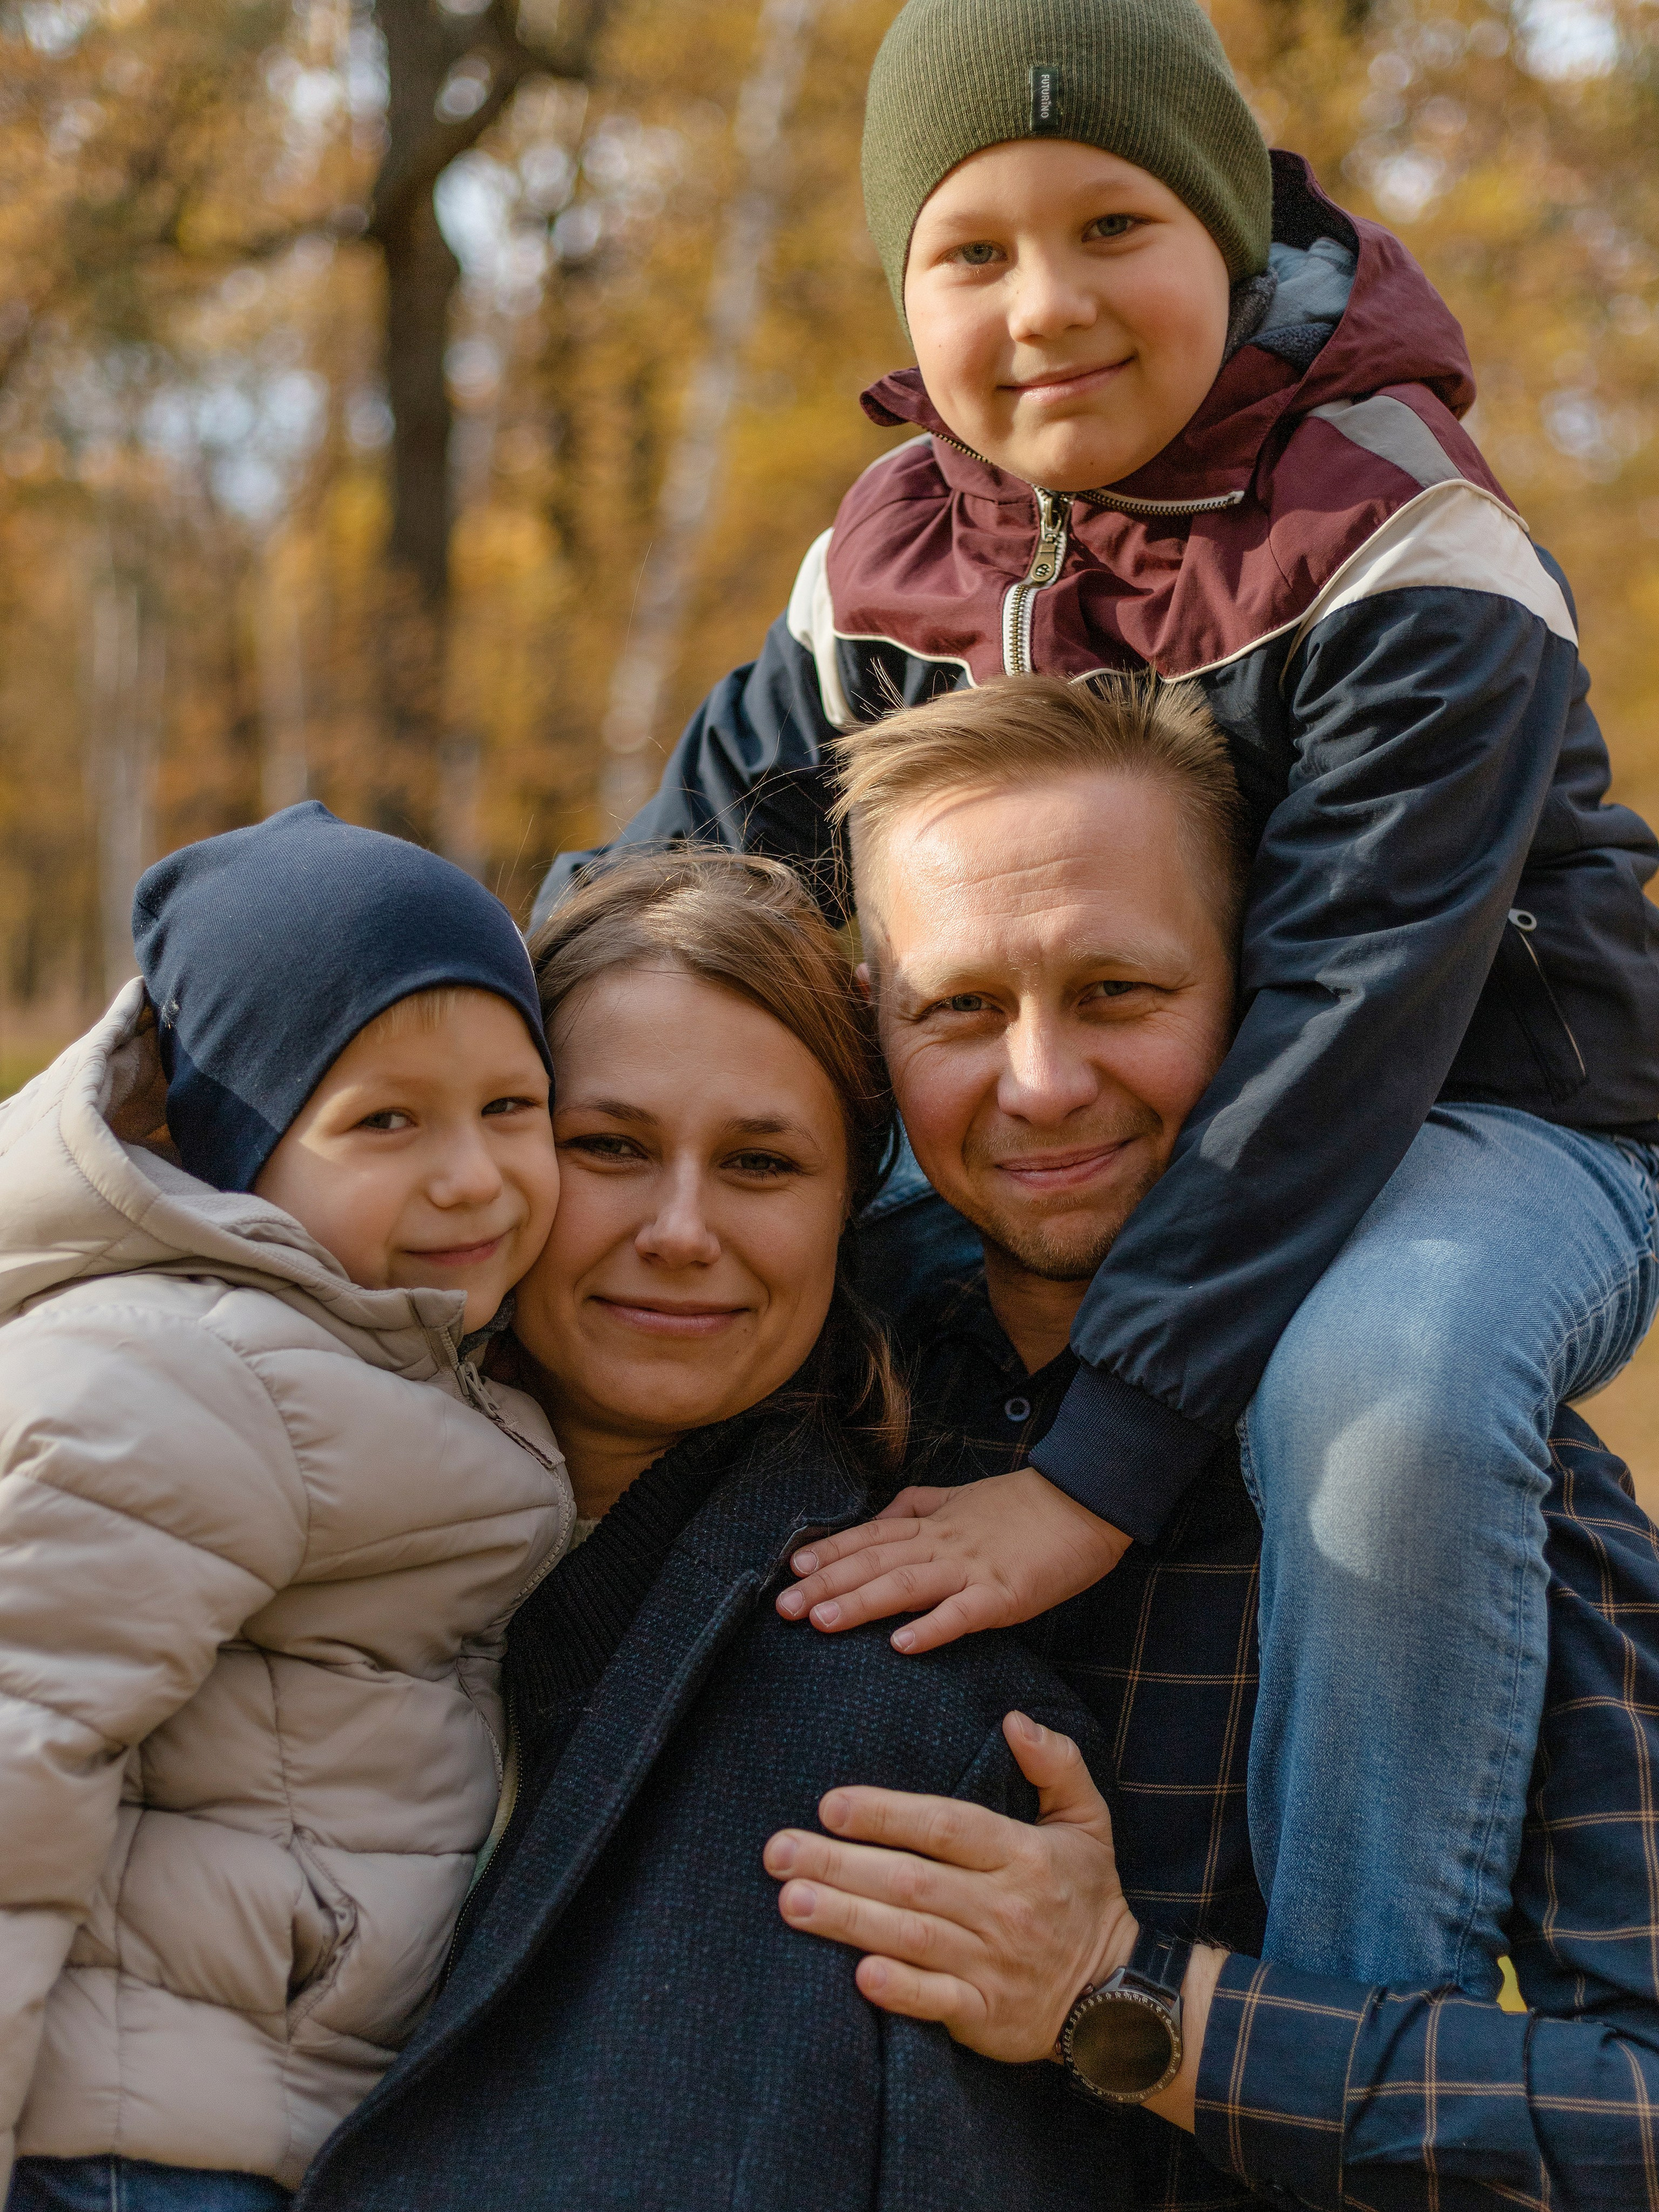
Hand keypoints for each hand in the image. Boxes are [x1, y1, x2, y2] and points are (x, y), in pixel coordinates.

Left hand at [762, 1712, 1136, 2063]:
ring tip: (789, 1902)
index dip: (888, 1814)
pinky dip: (900, 1990)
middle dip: (839, 1865)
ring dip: (847, 1920)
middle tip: (777, 1852)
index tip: (829, 1804)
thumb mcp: (1088, 1821)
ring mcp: (994, 1965)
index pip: (947, 1827)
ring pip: (912, 1937)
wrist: (1117, 1998)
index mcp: (1022, 1855)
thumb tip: (1014, 1720)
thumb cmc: (1085, 1896)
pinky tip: (858, 1975)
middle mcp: (1004, 1908)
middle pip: (911, 1881)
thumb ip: (1056, 1764)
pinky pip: (937, 2002)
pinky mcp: (987, 2017)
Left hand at [775, 1467, 1130, 1653]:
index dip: (829, 1551)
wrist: (1086, 1500)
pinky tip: (901, 1644)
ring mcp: (972, 1567)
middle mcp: (943, 1542)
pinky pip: (962, 1613)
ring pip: (906, 1584)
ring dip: (860, 1603)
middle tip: (784, 1608)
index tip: (791, 1569)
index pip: (870, 1535)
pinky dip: (931, 1627)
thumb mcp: (964, 1496)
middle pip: (875, 1561)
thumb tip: (883, 1512)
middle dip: (826, 1585)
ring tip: (821, 1623)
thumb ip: (921, 1504)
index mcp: (934, 1522)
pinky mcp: (1005, 1593)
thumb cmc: (1026, 1504)